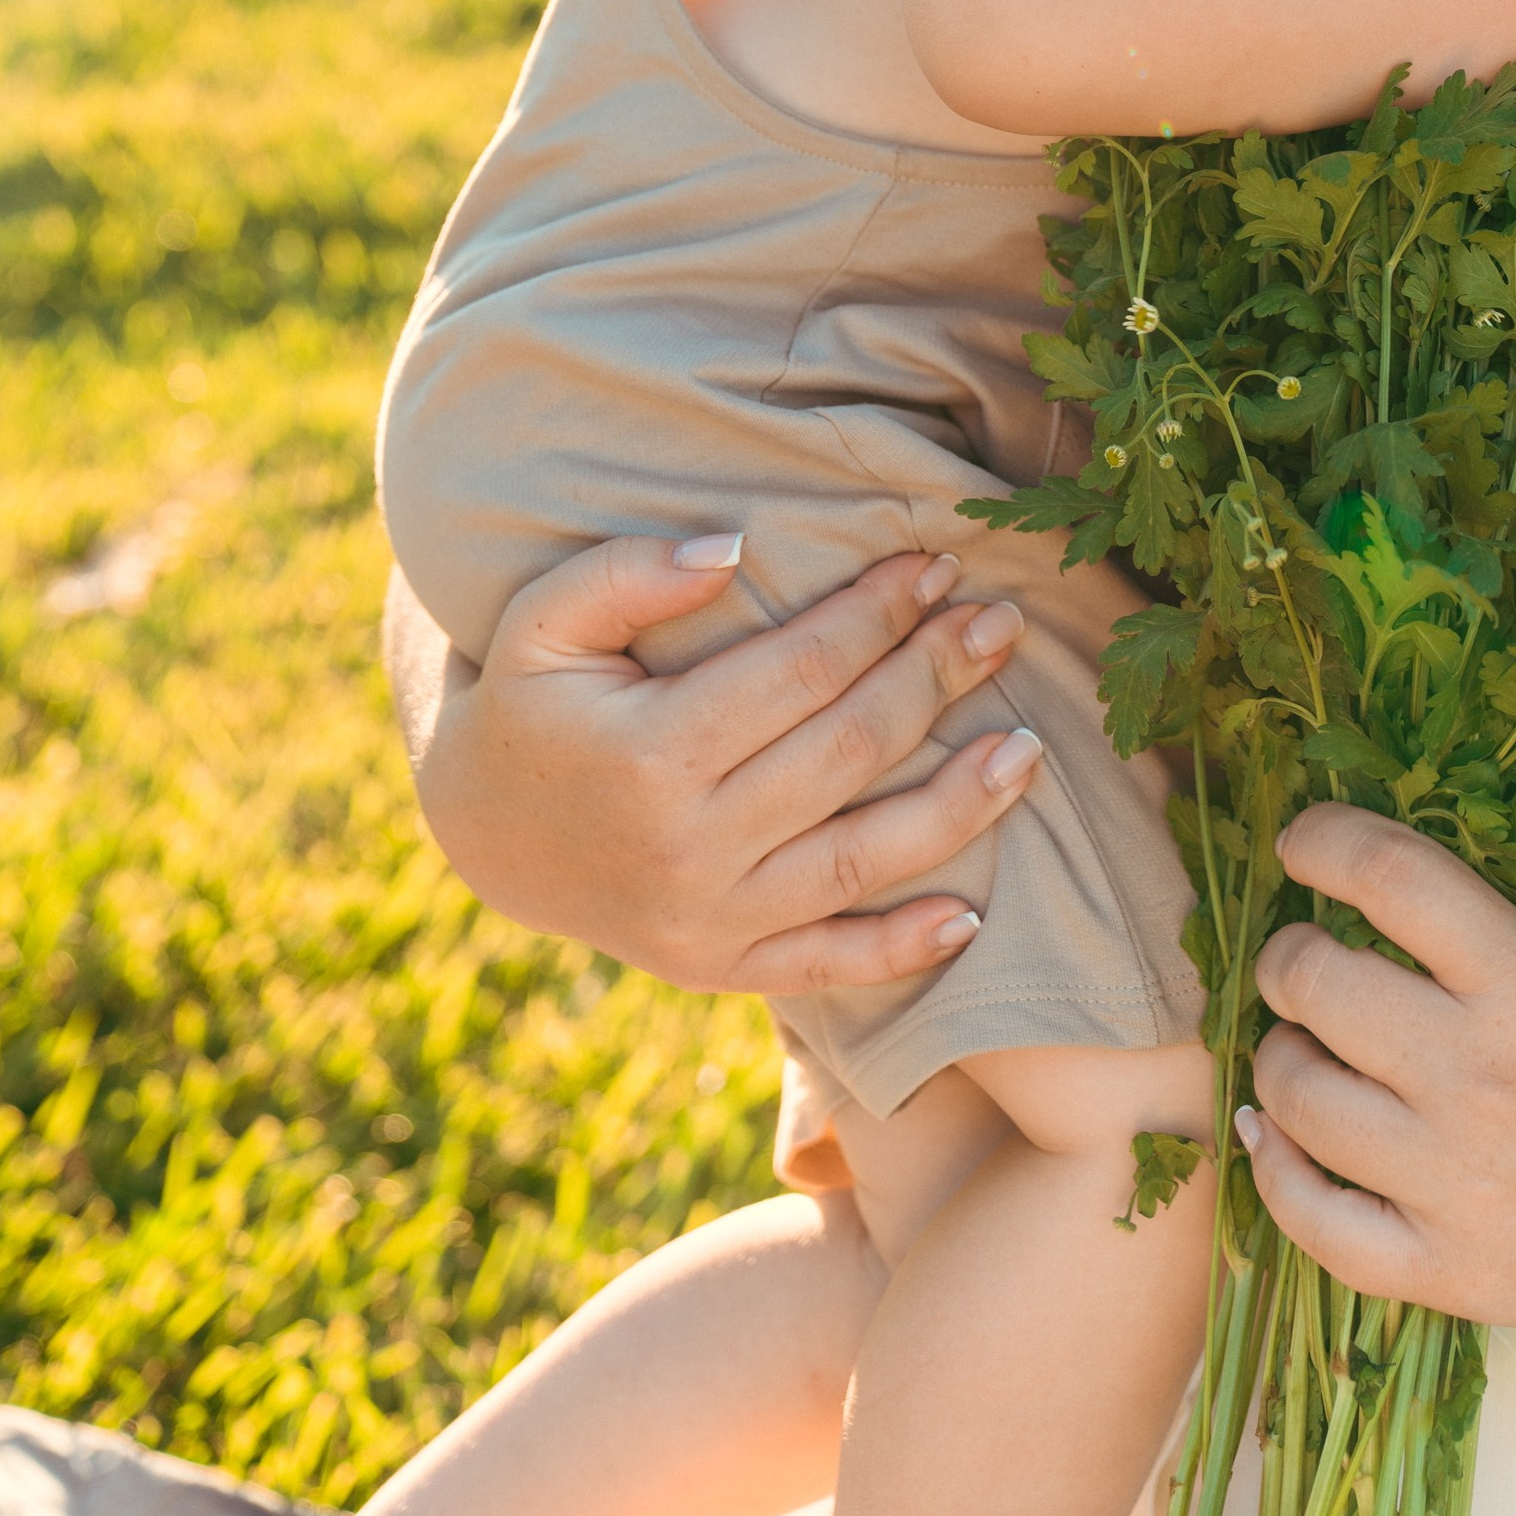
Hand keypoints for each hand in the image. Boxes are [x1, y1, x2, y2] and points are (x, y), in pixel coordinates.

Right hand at [396, 539, 1044, 994]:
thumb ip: (627, 574)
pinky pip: (830, 968)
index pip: (799, 673)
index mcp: (648, 757)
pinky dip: (904, 948)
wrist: (485, 835)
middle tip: (999, 621)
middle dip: (934, 678)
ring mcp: (710, 923)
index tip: (934, 564)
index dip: (876, 614)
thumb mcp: (542, 621)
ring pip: (862, 863)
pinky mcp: (722, 968)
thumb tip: (734, 546)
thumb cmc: (530, 704)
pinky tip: (973, 913)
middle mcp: (688, 851)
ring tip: (1030, 746)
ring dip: (958, 804)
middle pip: (847, 754)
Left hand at [1232, 807, 1515, 1349]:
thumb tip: (1366, 892)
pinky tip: (1271, 1137)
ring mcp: (1460, 1186)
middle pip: (1316, 984)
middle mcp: (1480, 1078)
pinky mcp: (1455, 1275)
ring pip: (1298, 1097)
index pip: (1387, 876)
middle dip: (1288, 957)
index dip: (1322, 842)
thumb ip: (1491, 941)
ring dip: (1280, 1056)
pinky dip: (1275, 1173)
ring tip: (1301, 1047)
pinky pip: (1316, 1224)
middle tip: (1300, 959)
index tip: (1300, 841)